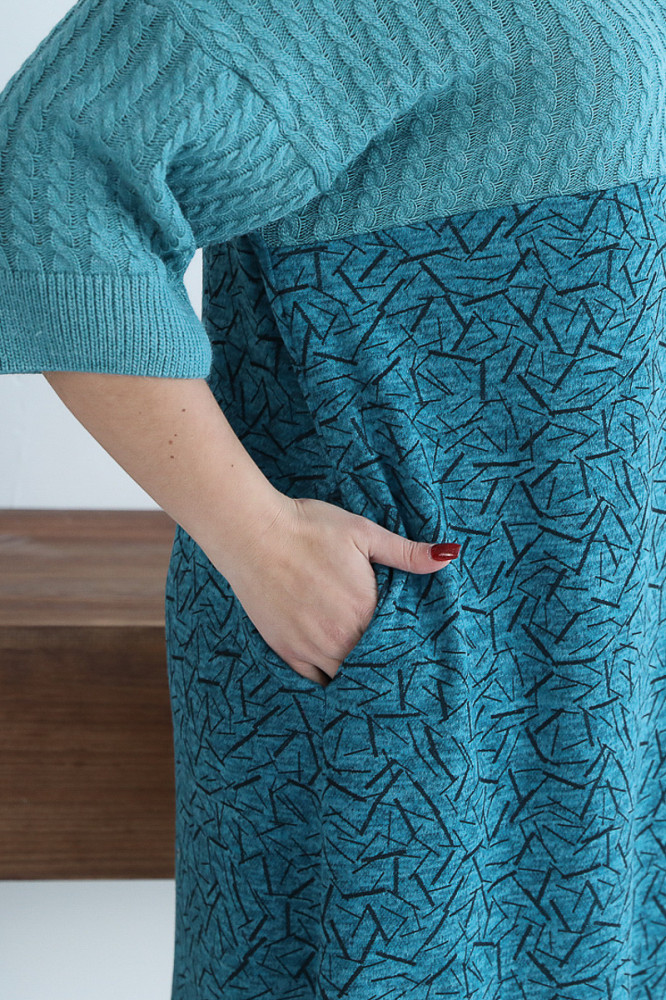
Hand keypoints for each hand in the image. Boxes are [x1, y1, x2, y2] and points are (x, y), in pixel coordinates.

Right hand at [216, 493, 459, 685]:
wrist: (253, 533)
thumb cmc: (310, 528)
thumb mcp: (363, 532)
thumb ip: (406, 553)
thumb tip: (450, 556)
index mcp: (366, 610)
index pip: (397, 643)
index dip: (405, 645)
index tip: (412, 647)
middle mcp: (341, 637)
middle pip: (372, 665)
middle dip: (383, 663)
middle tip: (392, 662)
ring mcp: (310, 647)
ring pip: (345, 677)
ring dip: (356, 672)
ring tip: (365, 666)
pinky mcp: (286, 650)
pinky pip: (314, 680)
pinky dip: (327, 677)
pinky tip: (334, 668)